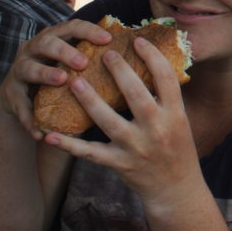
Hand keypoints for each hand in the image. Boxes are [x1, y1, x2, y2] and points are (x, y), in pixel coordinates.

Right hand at [0, 19, 112, 140]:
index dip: (89, 31)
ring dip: (45, 74)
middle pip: (47, 42)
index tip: (108, 39)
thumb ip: (98, 59)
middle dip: (65, 51)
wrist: (24, 98)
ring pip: (28, 68)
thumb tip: (141, 59)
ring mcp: (20, 71)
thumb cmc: (63, 77)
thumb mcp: (76, 63)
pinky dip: (28, 119)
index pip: (72, 27)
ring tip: (62, 80)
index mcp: (55, 38)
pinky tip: (40, 132)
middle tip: (84, 62)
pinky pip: (19, 106)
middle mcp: (34, 49)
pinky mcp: (11, 95)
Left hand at [43, 37, 199, 207]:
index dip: (152, 56)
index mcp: (175, 115)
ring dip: (89, 100)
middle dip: (119, 70)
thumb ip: (166, 99)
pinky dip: (69, 144)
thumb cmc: (178, 150)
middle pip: (136, 93)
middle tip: (105, 54)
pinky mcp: (119, 164)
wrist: (176, 189)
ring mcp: (136, 147)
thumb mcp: (180, 122)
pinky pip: (90, 153)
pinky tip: (50, 135)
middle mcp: (157, 129)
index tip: (138, 41)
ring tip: (74, 81)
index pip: (166, 78)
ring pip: (108, 120)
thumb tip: (149, 66)